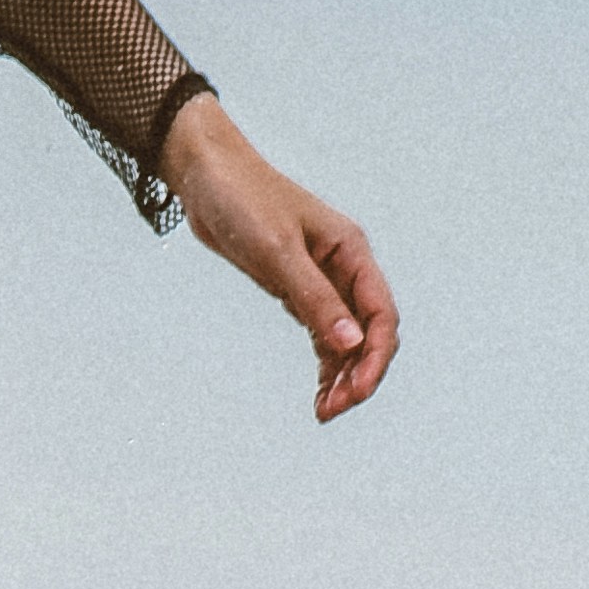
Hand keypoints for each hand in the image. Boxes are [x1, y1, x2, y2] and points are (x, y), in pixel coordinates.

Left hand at [164, 101, 398, 423]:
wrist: (207, 176)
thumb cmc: (243, 200)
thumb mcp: (278, 252)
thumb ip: (314, 298)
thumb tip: (349, 343)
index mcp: (351, 252)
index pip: (381, 315)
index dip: (374, 359)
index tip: (355, 394)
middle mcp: (345, 267)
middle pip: (370, 332)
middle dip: (359, 375)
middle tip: (332, 411)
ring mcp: (323, 279)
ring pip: (347, 338)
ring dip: (341, 376)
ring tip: (324, 411)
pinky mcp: (298, 288)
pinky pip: (323, 334)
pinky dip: (324, 364)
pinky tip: (319, 393)